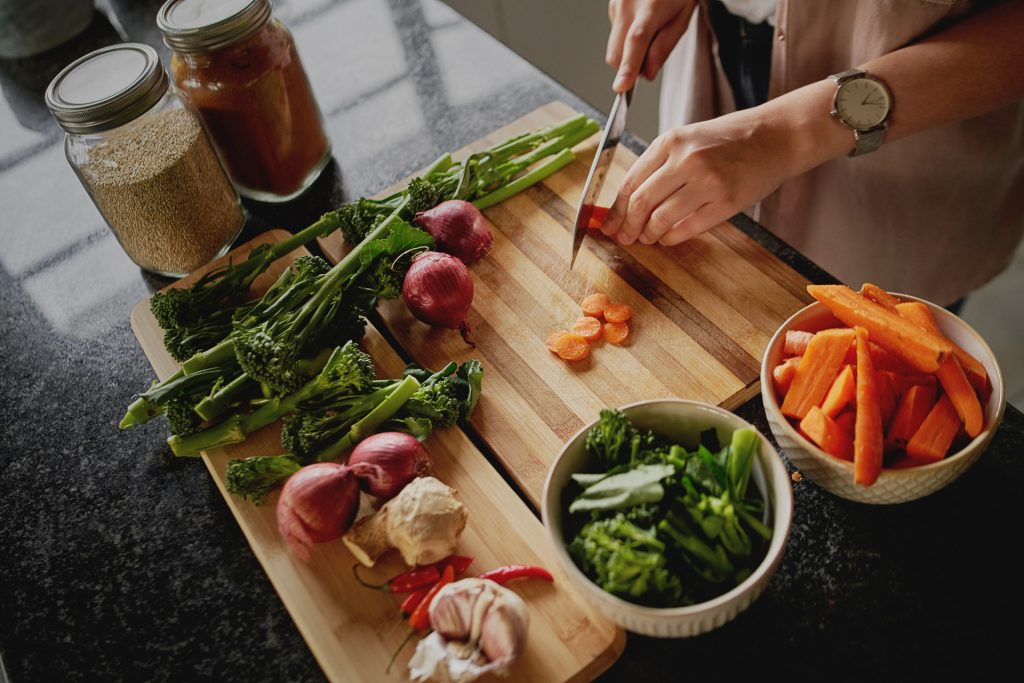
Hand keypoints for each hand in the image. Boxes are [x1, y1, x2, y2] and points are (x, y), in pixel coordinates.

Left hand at [602, 108, 804, 245]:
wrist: (778, 136)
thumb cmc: (732, 138)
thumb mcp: (689, 139)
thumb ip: (660, 165)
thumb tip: (629, 201)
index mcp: (671, 141)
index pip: (630, 182)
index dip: (616, 209)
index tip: (609, 224)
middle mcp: (686, 159)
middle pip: (641, 203)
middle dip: (627, 226)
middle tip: (624, 238)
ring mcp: (707, 181)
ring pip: (661, 219)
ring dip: (649, 234)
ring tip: (647, 238)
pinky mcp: (727, 201)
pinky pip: (687, 228)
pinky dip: (671, 237)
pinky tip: (667, 237)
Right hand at [606, 0, 696, 92]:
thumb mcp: (683, 19)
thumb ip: (664, 48)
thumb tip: (647, 74)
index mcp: (651, 7)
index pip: (637, 41)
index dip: (629, 66)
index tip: (622, 87)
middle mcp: (628, 5)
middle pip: (617, 53)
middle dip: (628, 66)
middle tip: (650, 58)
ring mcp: (616, 4)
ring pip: (614, 46)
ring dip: (628, 52)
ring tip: (649, 32)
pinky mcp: (612, 6)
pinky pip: (615, 34)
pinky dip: (626, 38)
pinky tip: (641, 22)